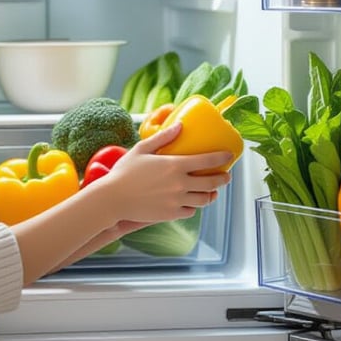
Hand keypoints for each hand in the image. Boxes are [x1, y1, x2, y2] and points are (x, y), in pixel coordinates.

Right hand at [96, 123, 232, 224]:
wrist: (112, 199)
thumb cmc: (124, 172)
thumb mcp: (142, 149)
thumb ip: (163, 138)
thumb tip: (180, 125)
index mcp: (175, 166)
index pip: (207, 161)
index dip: (221, 157)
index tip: (229, 156)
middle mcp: (180, 184)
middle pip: (212, 183)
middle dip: (223, 178)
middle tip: (226, 176)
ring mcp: (177, 201)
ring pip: (204, 199)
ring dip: (211, 194)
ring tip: (212, 191)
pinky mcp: (171, 214)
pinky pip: (190, 211)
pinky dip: (194, 206)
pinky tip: (192, 201)